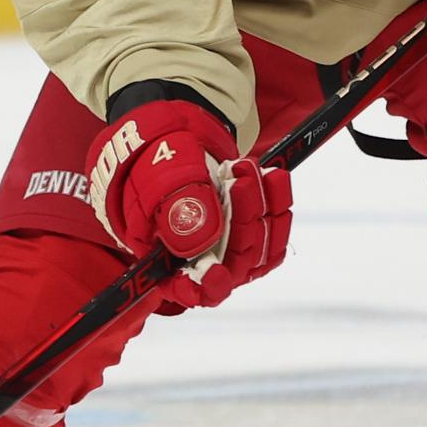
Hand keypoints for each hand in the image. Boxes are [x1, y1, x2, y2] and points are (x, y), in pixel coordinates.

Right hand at [86, 96, 292, 308]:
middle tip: (239, 179)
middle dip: (242, 220)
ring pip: (259, 247)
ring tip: (249, 169)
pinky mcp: (249, 231)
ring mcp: (227, 248)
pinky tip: (272, 176)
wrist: (170, 138)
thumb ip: (176, 206)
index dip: (203, 288)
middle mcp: (199, 263)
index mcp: (164, 260)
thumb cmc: (150, 161)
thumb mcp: (155, 177)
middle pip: (233, 263)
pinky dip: (277, 203)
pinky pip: (274, 229)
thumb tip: (202, 240)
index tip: (216, 276)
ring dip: (262, 208)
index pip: (186, 288)